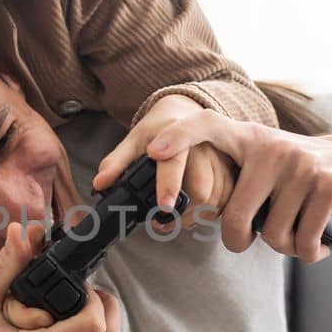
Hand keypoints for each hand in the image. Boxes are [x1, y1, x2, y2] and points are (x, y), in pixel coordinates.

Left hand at [92, 95, 235, 230]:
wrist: (187, 113)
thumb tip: (99, 184)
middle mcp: (204, 146)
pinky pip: (228, 200)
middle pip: (201, 191)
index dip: (169, 185)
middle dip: (181, 213)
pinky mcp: (232, 170)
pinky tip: (198, 210)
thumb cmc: (158, 131)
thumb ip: (116, 163)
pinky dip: (213, 212)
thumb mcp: (134, 140)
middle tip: (162, 217)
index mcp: (176, 135)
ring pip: (216, 200)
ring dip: (197, 216)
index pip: (174, 162)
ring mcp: (221, 159)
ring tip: (178, 216)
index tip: (163, 206)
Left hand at [145, 108, 331, 262]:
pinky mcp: (328, 186)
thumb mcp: (260, 162)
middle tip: (253, 239)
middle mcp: (272, 147)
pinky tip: (316, 244)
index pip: (206, 124)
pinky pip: (304, 240)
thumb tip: (180, 216)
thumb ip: (231, 179)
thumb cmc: (291, 174)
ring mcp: (302, 166)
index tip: (153, 152)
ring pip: (274, 236)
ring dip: (284, 247)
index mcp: (248, 138)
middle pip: (237, 218)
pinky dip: (308, 252)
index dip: (178, 137)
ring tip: (295, 233)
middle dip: (241, 241)